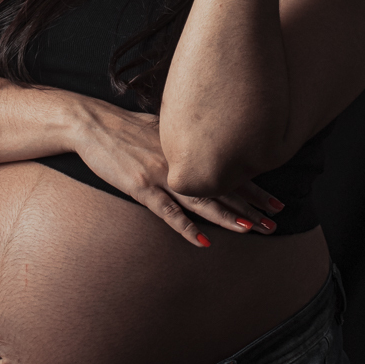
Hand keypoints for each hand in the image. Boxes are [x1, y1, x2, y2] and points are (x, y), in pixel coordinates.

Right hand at [72, 101, 283, 246]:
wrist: (89, 122)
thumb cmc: (121, 125)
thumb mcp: (158, 127)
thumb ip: (179, 141)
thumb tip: (196, 147)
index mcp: (186, 148)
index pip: (227, 171)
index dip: (253, 188)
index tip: (275, 202)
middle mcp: (179, 161)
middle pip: (221, 188)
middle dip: (250, 207)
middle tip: (275, 222)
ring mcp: (160, 174)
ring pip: (201, 200)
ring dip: (227, 216)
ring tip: (251, 230)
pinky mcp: (140, 186)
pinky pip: (168, 211)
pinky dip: (186, 228)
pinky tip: (204, 241)